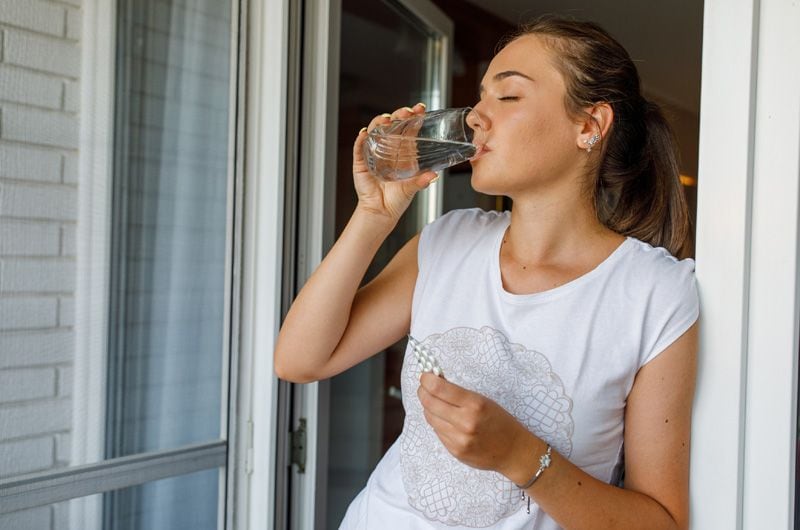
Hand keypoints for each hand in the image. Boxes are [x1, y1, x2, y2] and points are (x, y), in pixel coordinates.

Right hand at [352, 103, 437, 223]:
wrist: (381, 212)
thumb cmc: (397, 200)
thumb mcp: (412, 189)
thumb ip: (421, 181)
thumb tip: (433, 175)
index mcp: (402, 153)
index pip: (408, 129)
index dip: (412, 117)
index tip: (419, 109)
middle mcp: (388, 150)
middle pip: (392, 125)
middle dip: (398, 115)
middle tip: (405, 112)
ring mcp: (373, 154)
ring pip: (375, 132)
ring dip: (378, 123)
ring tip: (385, 120)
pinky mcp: (361, 162)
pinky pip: (359, 148)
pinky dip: (360, 139)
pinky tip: (364, 133)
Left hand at [417, 372, 532, 476]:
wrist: (513, 451)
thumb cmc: (500, 422)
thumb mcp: (484, 401)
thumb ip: (459, 394)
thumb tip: (434, 382)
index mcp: (474, 404)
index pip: (438, 388)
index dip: (426, 380)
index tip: (425, 376)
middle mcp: (465, 422)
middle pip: (429, 402)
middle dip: (422, 392)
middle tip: (424, 387)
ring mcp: (459, 439)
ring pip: (430, 418)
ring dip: (428, 408)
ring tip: (435, 403)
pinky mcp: (455, 451)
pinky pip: (437, 432)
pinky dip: (437, 423)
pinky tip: (445, 420)